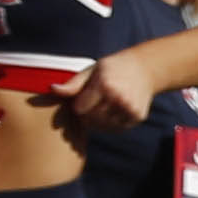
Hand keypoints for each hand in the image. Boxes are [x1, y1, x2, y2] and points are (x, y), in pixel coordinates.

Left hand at [36, 48, 161, 136]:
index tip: (84, 96)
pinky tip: (115, 109)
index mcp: (104, 84)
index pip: (79, 109)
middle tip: (94, 102)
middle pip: (91, 119)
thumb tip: (52, 90)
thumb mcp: (92, 70)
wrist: (145, 69)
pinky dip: (111, 123)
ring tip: (104, 105)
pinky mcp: (137, 116)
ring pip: (103, 126)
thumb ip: (73, 84)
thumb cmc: (112, 69)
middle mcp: (118, 97)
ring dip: (99, 120)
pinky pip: (116, 128)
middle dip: (88, 113)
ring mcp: (129, 108)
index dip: (79, 104)